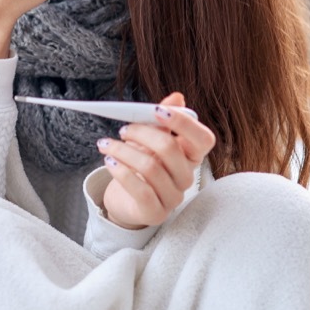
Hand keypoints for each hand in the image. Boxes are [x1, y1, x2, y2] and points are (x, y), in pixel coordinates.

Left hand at [98, 92, 216, 229]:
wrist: (125, 199)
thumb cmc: (140, 165)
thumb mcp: (150, 140)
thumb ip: (162, 120)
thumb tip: (177, 97)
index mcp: (191, 156)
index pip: (204, 139)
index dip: (183, 122)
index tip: (156, 109)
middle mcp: (187, 177)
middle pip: (171, 148)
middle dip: (142, 133)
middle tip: (123, 130)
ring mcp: (173, 197)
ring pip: (151, 167)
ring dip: (122, 151)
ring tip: (106, 145)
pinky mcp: (156, 213)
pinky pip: (141, 190)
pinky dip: (121, 172)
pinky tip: (109, 162)